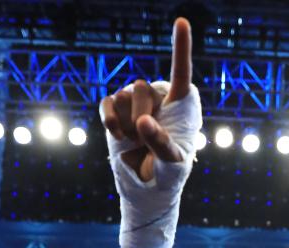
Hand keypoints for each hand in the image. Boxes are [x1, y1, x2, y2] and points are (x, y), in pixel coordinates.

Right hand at [100, 17, 191, 181]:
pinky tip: (119, 135)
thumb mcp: (172, 163)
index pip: (181, 71)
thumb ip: (161, 142)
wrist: (148, 185)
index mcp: (181, 104)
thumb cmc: (169, 173)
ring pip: (124, 95)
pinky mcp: (116, 110)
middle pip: (142, 88)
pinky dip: (110, 121)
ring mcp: (134, 101)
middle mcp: (157, 96)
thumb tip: (142, 121)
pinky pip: (107, 104)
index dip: (181, 47)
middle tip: (147, 139)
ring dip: (127, 125)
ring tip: (136, 141)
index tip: (181, 21)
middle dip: (142, 117)